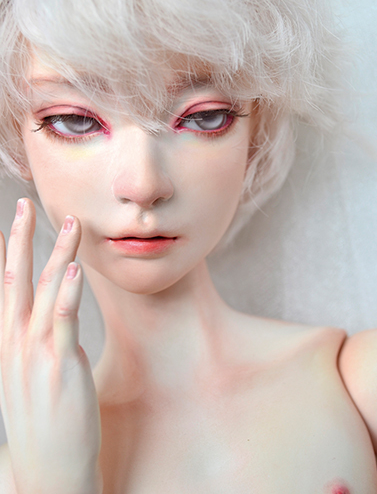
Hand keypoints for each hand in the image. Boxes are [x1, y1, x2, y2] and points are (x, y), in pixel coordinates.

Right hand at [0, 199, 101, 493]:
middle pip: (16, 279)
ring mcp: (34, 353)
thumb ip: (40, 345)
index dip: (6, 253)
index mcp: (7, 343)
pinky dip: (68, 292)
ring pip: (45, 290)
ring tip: (69, 223)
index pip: (4, 288)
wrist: (46, 471)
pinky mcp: (59, 365)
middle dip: (21, 238)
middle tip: (24, 204)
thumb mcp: (32, 377)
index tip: (8, 224)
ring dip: (57, 252)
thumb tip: (53, 322)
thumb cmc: (44, 423)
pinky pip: (63, 321)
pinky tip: (75, 270)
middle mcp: (14, 343)